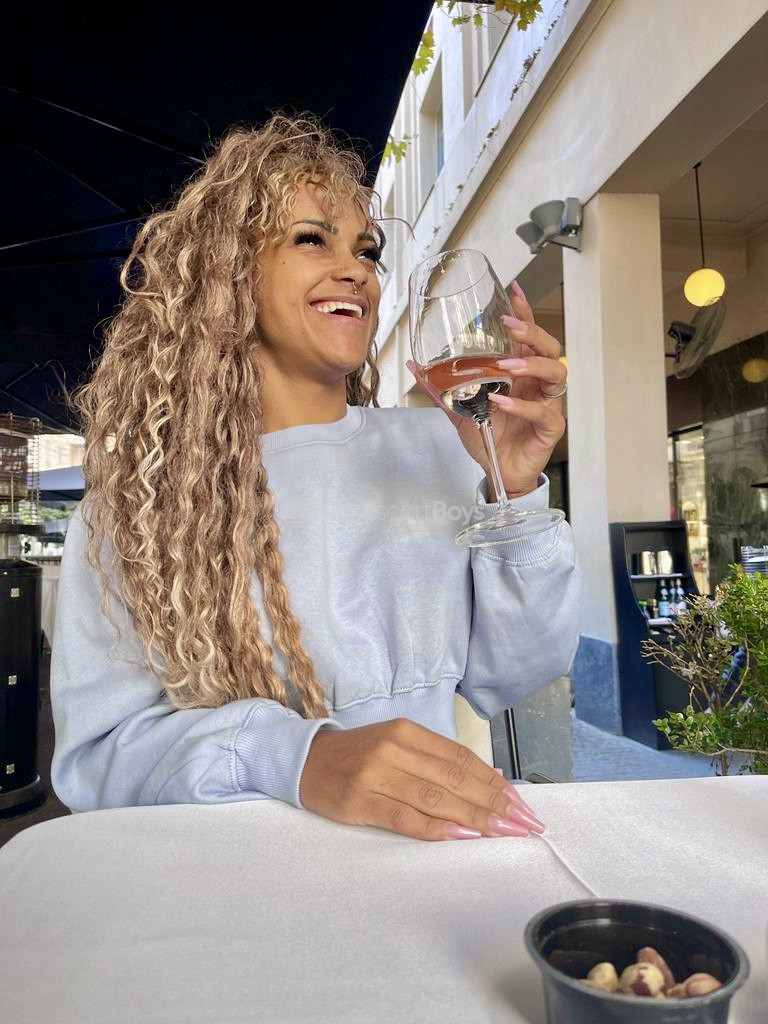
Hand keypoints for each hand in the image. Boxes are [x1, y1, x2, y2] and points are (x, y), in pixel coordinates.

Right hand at [299, 718, 544, 840]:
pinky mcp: (361, 801)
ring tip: (504, 832)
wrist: (305, 760)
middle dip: (495, 803)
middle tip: (525, 823)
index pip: (462, 758)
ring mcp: (376, 774)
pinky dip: (437, 828)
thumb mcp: (397, 746)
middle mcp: (395, 749)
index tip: (522, 803)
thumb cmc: (359, 756)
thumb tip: (490, 783)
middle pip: (455, 778)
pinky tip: (462, 835)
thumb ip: (436, 761)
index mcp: (407, 731)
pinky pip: (406, 817)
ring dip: (475, 818)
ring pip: (436, 797)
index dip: (495, 782)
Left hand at [407, 281, 565, 497]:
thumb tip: (415, 365)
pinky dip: (521, 406)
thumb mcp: (459, 409)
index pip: (528, 337)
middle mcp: (537, 384)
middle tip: (511, 327)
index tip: (514, 291)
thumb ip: (441, 387)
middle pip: (549, 348)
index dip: (524, 313)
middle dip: (532, 333)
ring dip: (531, 366)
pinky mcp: (550, 428)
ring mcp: (547, 404)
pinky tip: (501, 403)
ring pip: (555, 374)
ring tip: (507, 366)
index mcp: (521, 373)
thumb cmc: (488, 436)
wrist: (498, 470)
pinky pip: (542, 412)